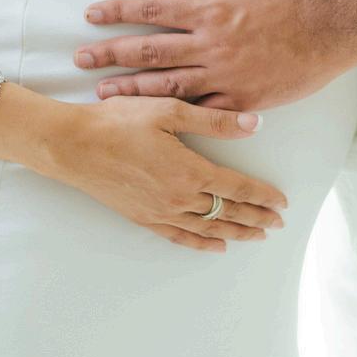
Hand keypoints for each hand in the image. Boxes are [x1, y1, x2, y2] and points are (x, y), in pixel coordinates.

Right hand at [49, 95, 288, 253]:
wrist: (73, 146)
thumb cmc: (118, 121)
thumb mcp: (168, 110)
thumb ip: (213, 120)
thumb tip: (254, 125)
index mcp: (190, 170)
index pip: (237, 188)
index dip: (263, 196)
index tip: (282, 202)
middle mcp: (179, 197)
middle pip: (228, 212)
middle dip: (256, 218)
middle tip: (278, 224)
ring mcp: (161, 211)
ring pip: (208, 228)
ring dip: (236, 233)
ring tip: (257, 236)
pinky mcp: (143, 217)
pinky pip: (180, 237)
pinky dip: (202, 243)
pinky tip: (216, 246)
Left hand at [74, 0, 356, 110]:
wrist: (338, 26)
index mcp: (212, 9)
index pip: (153, 10)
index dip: (119, 11)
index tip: (91, 15)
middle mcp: (212, 44)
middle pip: (149, 50)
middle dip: (110, 54)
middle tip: (79, 59)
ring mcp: (226, 75)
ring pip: (167, 85)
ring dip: (131, 89)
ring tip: (102, 94)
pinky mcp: (243, 101)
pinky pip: (203, 111)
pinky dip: (175, 117)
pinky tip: (154, 122)